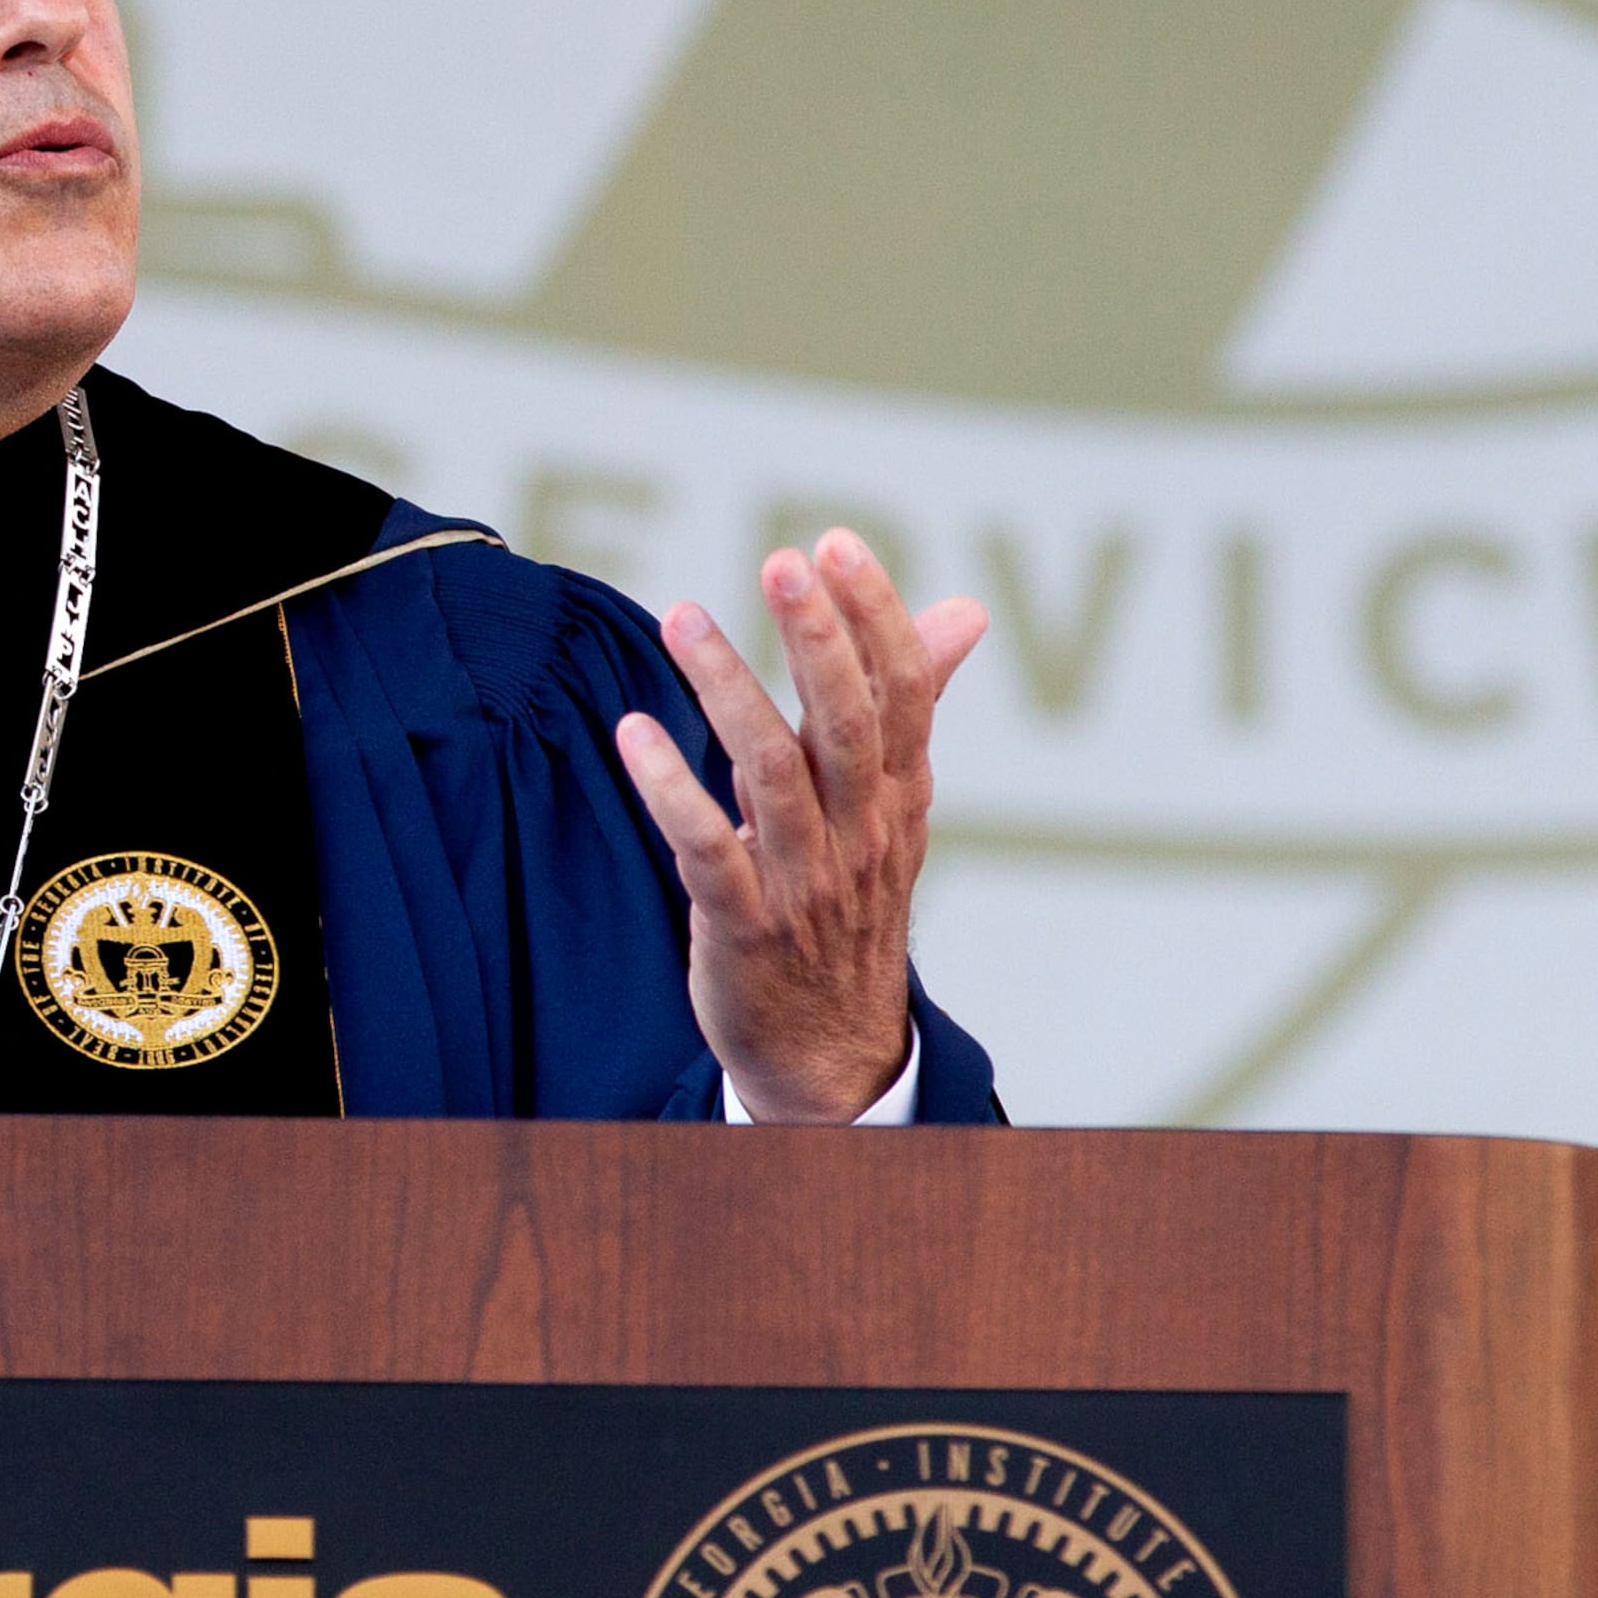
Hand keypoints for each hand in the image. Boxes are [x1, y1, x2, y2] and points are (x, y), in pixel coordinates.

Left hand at [614, 531, 987, 1122]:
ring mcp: (803, 883)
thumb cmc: (851, 902)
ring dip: (727, 691)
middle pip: (847, 726)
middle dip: (818, 639)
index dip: (874, 619)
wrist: (834, 1053)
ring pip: (772, 775)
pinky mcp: (743, 926)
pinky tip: (633, 732)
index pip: (902, 696)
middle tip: (783, 559)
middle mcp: (859, 835)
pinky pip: (707, 851)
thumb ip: (912, 703)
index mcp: (897, 798)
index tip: (835, 544)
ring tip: (680, 618)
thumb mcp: (891, 806)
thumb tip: (964, 610)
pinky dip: (670, 790)